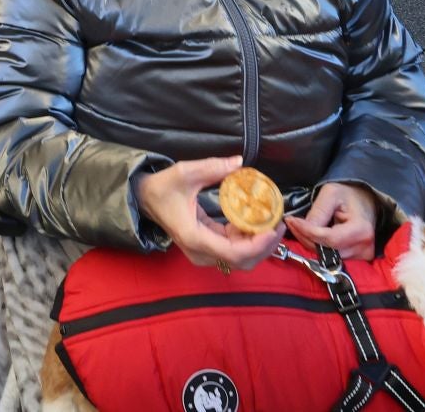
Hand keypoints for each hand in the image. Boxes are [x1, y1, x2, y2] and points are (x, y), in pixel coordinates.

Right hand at [134, 156, 285, 271]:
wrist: (145, 198)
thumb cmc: (163, 187)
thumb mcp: (184, 172)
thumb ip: (212, 168)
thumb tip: (239, 163)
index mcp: (195, 237)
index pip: (234, 252)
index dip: (258, 244)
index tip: (273, 228)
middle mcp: (200, 252)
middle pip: (242, 261)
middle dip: (265, 246)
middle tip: (279, 223)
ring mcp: (204, 253)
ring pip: (240, 259)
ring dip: (259, 244)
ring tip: (273, 222)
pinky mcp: (207, 247)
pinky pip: (234, 250)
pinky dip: (249, 239)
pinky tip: (257, 222)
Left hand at [284, 180, 378, 260]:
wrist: (366, 201)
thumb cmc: (349, 194)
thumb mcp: (332, 194)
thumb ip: (319, 211)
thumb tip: (304, 228)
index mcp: (361, 230)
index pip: (329, 239)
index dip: (307, 231)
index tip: (291, 220)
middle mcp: (363, 248)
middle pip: (326, 250)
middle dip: (304, 237)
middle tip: (290, 222)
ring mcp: (362, 257)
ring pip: (326, 256)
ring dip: (309, 242)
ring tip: (298, 226)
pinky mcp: (357, 260)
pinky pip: (331, 257)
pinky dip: (318, 247)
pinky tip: (309, 234)